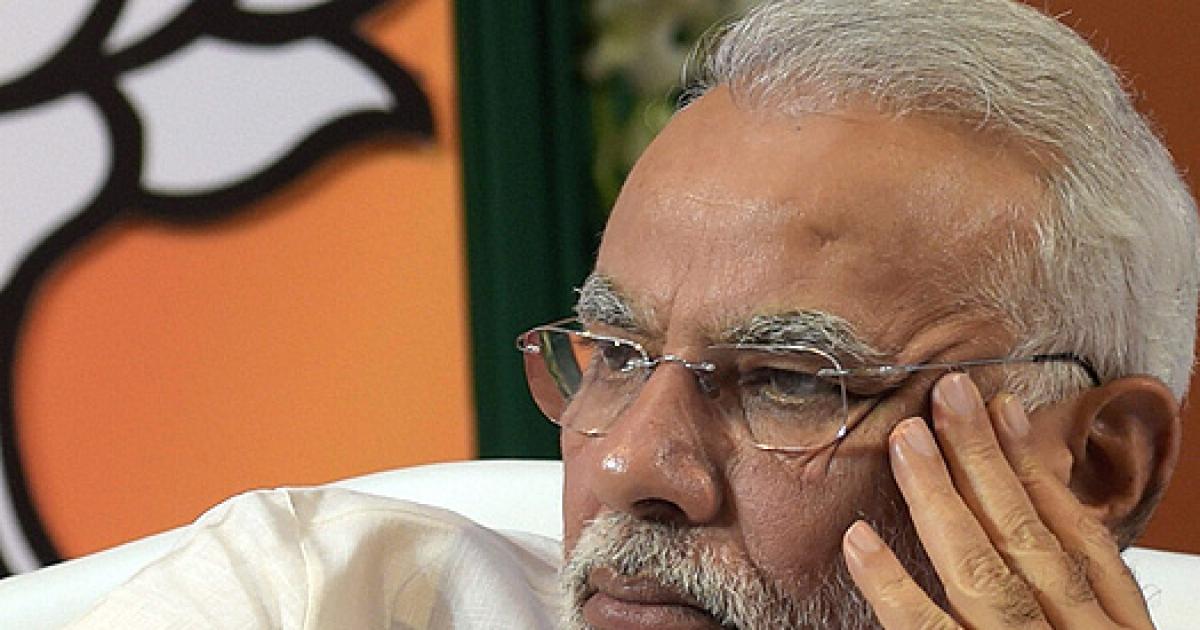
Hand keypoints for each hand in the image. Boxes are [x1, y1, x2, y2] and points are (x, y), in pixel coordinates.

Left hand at [841, 372, 1153, 628]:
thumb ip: (1070, 592)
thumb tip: (1026, 503)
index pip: (1080, 537)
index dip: (1038, 468)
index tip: (1004, 409)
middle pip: (1028, 537)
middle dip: (984, 459)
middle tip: (949, 394)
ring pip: (982, 571)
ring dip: (939, 497)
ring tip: (907, 439)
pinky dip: (892, 584)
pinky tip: (860, 540)